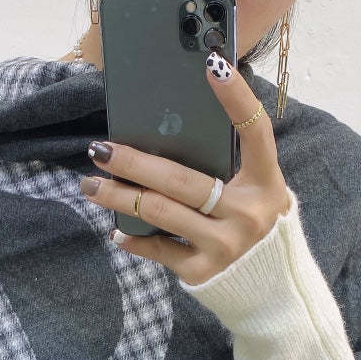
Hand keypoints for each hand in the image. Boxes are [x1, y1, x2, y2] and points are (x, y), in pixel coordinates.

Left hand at [79, 48, 291, 286]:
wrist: (269, 294)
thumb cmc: (254, 230)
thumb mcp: (258, 196)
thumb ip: (231, 170)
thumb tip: (169, 136)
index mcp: (267, 185)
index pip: (255, 132)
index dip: (237, 99)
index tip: (212, 65)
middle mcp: (247, 215)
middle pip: (182, 180)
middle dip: (133, 163)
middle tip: (100, 149)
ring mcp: (224, 246)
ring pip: (159, 212)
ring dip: (118, 197)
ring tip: (91, 185)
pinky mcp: (202, 273)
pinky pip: (158, 249)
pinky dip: (134, 238)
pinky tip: (115, 229)